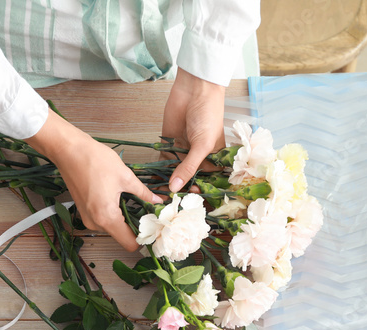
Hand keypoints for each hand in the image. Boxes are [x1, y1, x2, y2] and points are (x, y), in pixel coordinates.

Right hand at [26, 112, 162, 250]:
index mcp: (107, 217)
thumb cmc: (94, 160)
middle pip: (122, 236)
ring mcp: (88, 218)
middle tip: (148, 211)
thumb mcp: (125, 177)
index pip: (130, 244)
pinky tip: (120, 198)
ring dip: (124, 219)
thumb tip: (157, 201)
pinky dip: (114, 214)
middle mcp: (95, 223)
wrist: (69, 151)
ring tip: (133, 201)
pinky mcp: (84, 212)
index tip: (153, 227)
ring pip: (113, 228)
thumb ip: (143, 193)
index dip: (144, 238)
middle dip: (135, 226)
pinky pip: (104, 220)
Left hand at [162, 68, 226, 192]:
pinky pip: (163, 163)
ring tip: (160, 198)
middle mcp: (198, 158)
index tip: (191, 201)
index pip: (207, 181)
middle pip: (189, 180)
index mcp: (213, 159)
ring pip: (175, 174)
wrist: (194, 90)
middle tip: (174, 202)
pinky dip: (158, 172)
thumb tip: (175, 188)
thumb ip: (189, 167)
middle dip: (182, 190)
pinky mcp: (168, 146)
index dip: (200, 192)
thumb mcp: (202, 144)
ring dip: (168, 184)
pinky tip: (152, 183)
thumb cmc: (208, 115)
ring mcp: (183, 153)